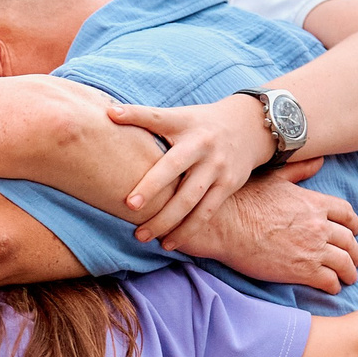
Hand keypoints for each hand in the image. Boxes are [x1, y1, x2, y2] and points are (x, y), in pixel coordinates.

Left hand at [108, 94, 274, 242]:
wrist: (249, 127)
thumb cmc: (199, 124)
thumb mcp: (176, 115)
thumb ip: (144, 116)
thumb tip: (108, 113)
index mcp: (184, 124)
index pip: (157, 121)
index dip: (136, 121)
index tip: (115, 131)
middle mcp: (203, 146)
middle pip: (176, 171)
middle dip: (154, 193)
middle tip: (130, 210)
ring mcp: (218, 167)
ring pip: (192, 199)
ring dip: (169, 222)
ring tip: (143, 237)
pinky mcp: (230, 185)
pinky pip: (207, 212)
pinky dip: (188, 229)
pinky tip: (170, 243)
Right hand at [158, 158, 357, 289]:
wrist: (226, 225)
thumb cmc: (244, 200)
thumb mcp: (275, 179)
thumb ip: (299, 171)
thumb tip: (318, 161)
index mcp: (314, 203)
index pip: (347, 214)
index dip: (354, 225)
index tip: (354, 232)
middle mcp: (319, 226)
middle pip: (349, 241)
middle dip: (355, 252)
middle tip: (354, 259)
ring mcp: (313, 249)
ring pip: (344, 263)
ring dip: (349, 272)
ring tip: (348, 278)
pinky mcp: (302, 270)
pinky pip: (328, 281)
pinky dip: (334, 286)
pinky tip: (332, 288)